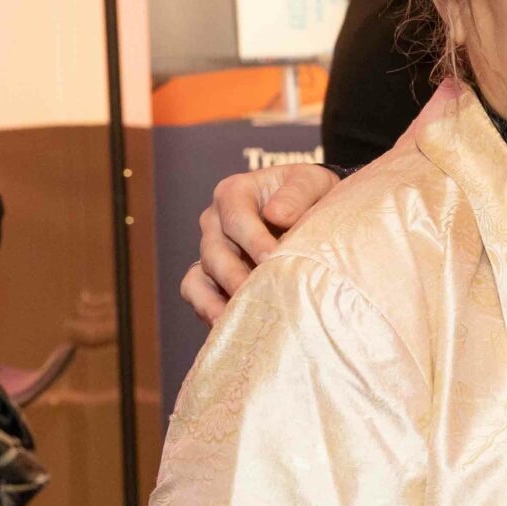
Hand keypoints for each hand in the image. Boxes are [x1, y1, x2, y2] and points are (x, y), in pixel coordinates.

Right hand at [178, 162, 340, 322]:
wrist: (309, 210)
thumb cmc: (309, 194)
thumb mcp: (311, 181)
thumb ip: (297, 193)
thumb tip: (276, 215)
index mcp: (234, 193)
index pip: (237, 218)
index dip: (254, 241)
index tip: (274, 260)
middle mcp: (214, 221)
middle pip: (216, 252)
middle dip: (237, 277)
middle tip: (261, 295)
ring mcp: (209, 249)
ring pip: (201, 276)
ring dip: (220, 299)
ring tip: (244, 317)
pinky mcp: (209, 275)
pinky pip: (196, 292)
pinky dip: (208, 309)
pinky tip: (231, 324)